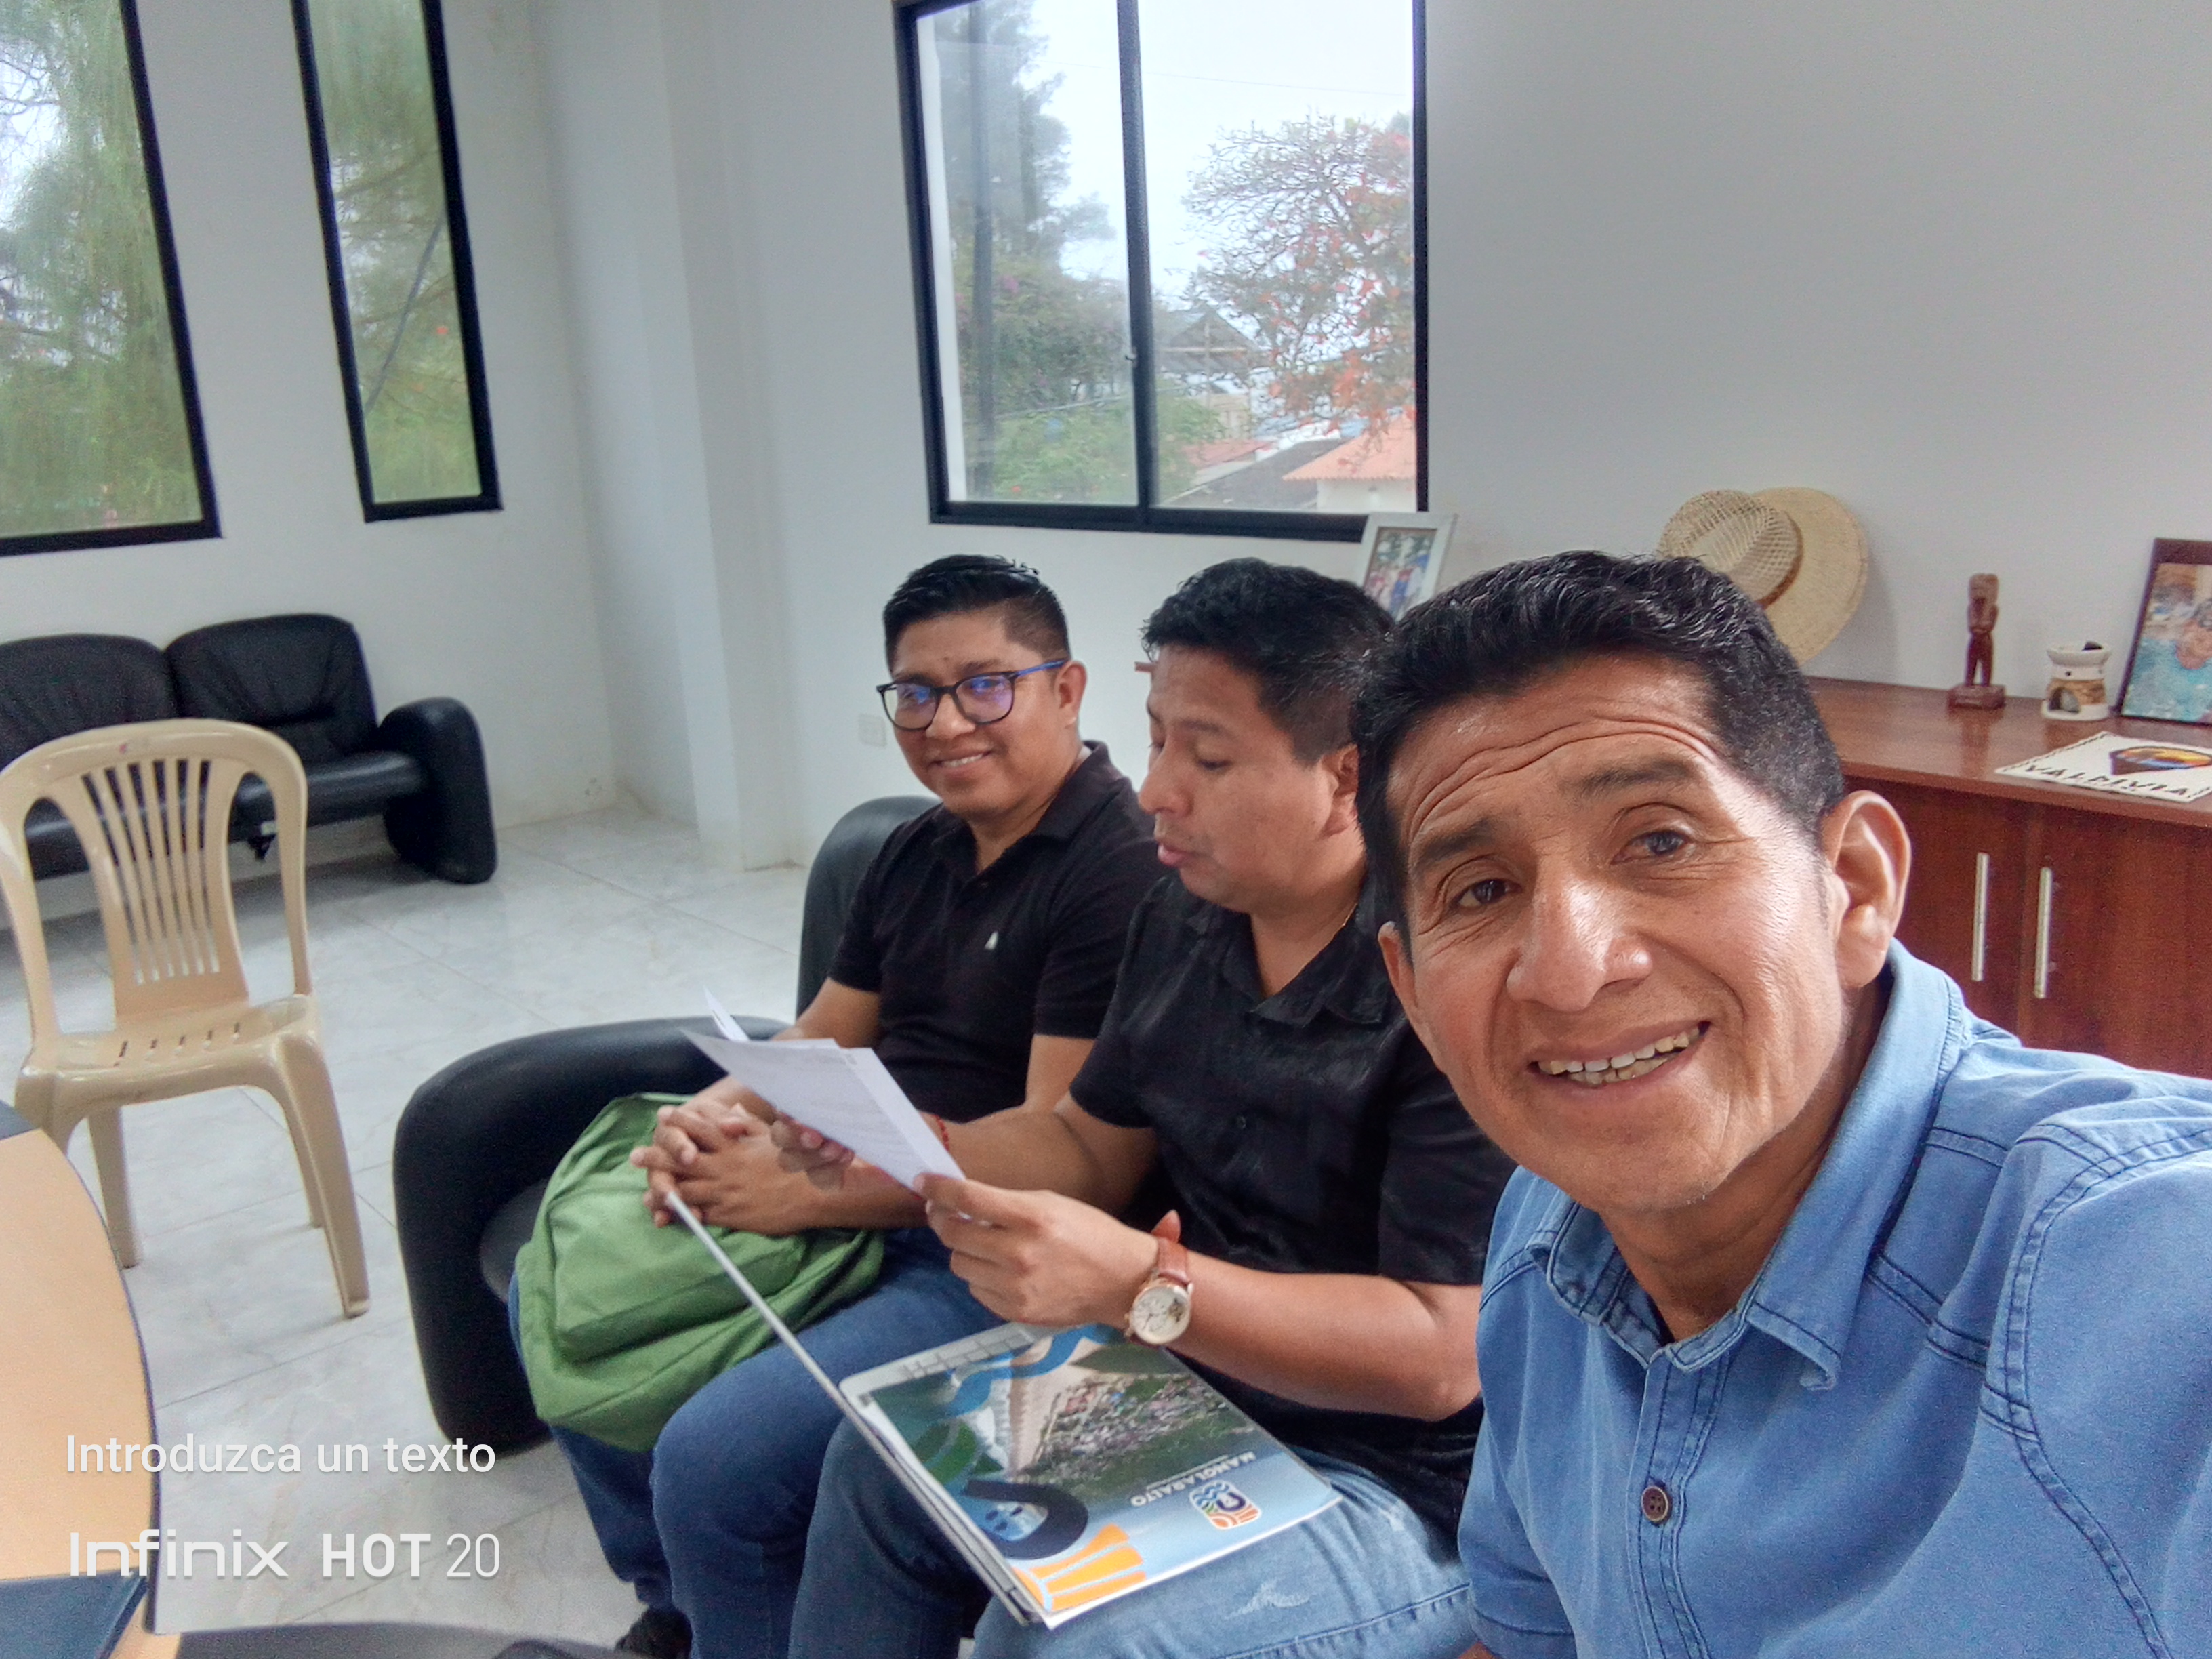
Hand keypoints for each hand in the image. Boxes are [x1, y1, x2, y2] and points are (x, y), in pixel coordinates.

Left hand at [633, 1095, 839, 1235]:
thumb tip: (730, 1111)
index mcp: (733, 1144)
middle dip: (656, 1156)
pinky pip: (700, 1215)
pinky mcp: (730, 1215)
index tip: (663, 1116)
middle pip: (682, 1160)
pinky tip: (669, 1215)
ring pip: (684, 1190)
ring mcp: (725, 1191)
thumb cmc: (794, 1162)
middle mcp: (724, 1166)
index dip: (679, 1122)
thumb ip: (746, 1126)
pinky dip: (683, 1215)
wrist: (813, 1192)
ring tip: (646, 1192)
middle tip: (634, 1155)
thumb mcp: (770, 1137)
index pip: (701, 1128)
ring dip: (662, 1190)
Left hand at [917, 1176, 1160, 1328]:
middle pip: (954, 1234)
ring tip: (983, 1244)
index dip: (939, 1189)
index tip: (922, 1182)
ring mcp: (1016, 1288)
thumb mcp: (1051, 1204)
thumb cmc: (1089, 1233)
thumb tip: (961, 1201)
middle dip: (943, 1220)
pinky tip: (1001, 1270)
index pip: (968, 1198)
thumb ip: (1007, 1204)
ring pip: (960, 1264)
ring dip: (965, 1250)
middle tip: (944, 1213)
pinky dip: (982, 1277)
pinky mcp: (1016, 1312)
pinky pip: (976, 1290)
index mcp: (1032, 1218)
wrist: (1123, 1281)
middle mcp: (1019, 1254)